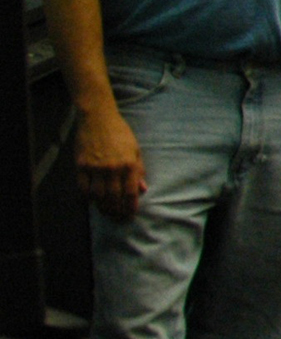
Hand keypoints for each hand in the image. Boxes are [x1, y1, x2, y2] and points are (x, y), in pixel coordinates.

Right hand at [74, 104, 147, 219]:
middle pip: (113, 198)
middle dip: (116, 212)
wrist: (98, 118)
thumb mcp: (136, 150)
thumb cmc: (120, 134)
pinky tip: (92, 201)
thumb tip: (143, 190)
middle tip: (118, 219)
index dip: (130, 207)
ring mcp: (95, 167)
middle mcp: (113, 168)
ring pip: (97, 196)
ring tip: (106, 213)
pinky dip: (87, 197)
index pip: (130, 193)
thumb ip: (139, 171)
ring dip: (102, 207)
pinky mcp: (81, 165)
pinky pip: (83, 187)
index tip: (130, 216)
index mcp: (129, 164)